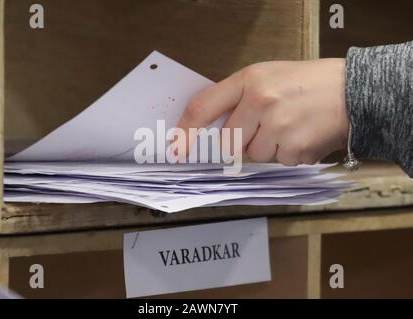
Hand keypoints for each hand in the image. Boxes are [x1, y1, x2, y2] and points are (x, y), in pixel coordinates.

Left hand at [175, 58, 349, 165]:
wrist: (353, 92)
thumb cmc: (307, 83)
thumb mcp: (268, 77)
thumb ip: (238, 98)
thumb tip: (210, 127)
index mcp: (250, 80)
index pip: (204, 107)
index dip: (186, 130)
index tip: (177, 147)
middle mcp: (260, 102)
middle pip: (228, 142)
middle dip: (243, 140)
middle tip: (266, 125)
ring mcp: (278, 128)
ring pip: (254, 155)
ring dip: (269, 147)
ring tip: (290, 126)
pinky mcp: (295, 150)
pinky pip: (278, 162)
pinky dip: (288, 155)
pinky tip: (302, 135)